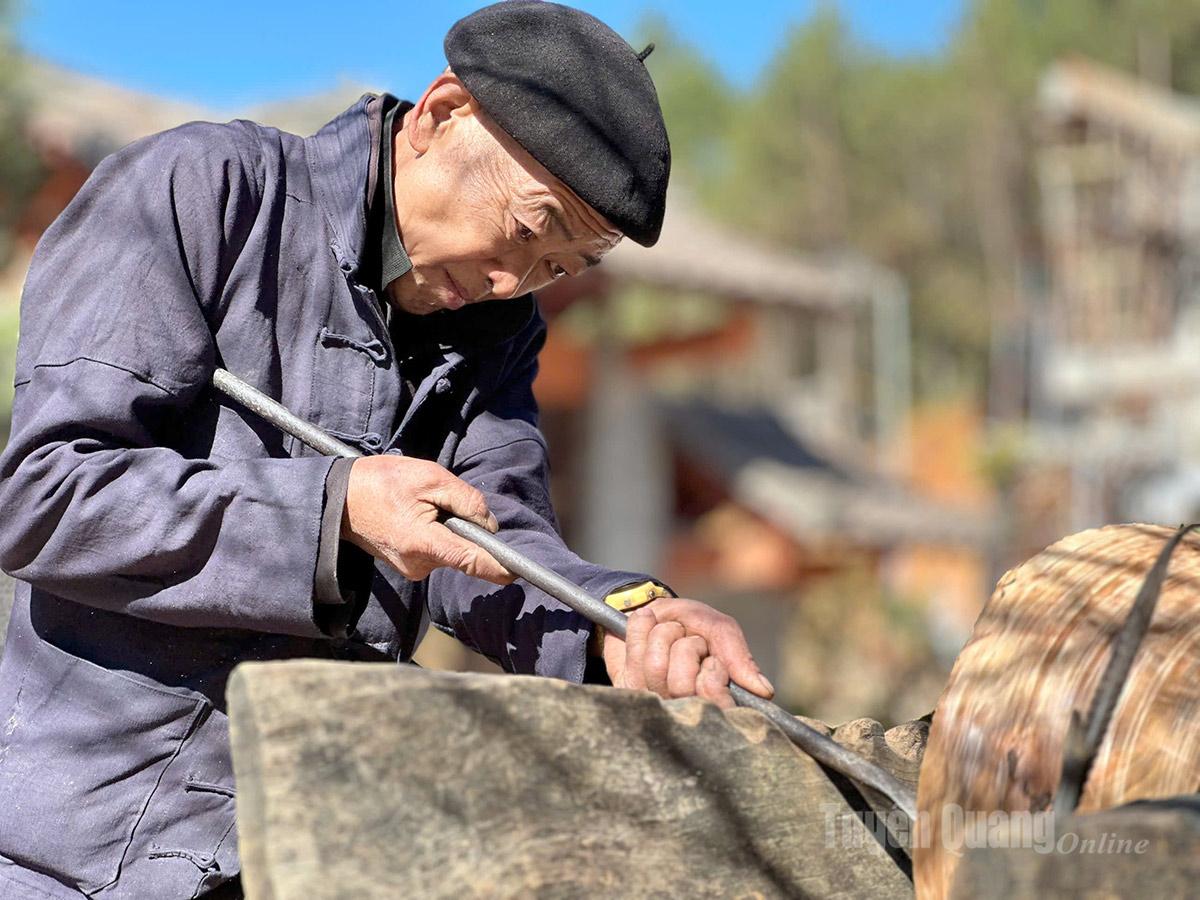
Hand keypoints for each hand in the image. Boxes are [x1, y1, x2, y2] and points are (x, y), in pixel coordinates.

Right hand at [341, 455, 513, 584]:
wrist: (340, 500)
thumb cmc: (382, 482)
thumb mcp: (429, 477)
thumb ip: (466, 500)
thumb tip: (489, 524)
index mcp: (423, 543)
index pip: (471, 562)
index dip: (499, 567)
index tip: (519, 571)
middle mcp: (419, 565)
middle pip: (464, 551)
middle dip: (465, 527)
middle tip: (440, 500)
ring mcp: (413, 569)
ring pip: (451, 549)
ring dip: (448, 527)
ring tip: (419, 505)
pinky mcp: (410, 566)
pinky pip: (438, 549)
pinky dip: (437, 532)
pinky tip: (414, 515)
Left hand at [601, 597, 773, 709]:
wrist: (648, 606)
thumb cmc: (689, 622)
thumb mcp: (718, 629)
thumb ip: (737, 655)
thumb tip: (764, 692)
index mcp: (712, 697)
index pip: (714, 701)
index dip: (712, 671)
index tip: (711, 658)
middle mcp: (682, 705)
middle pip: (680, 685)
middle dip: (684, 646)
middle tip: (686, 641)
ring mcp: (653, 698)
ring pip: (655, 665)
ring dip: (662, 634)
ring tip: (666, 633)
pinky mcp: (627, 685)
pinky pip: (632, 652)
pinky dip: (641, 627)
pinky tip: (645, 627)